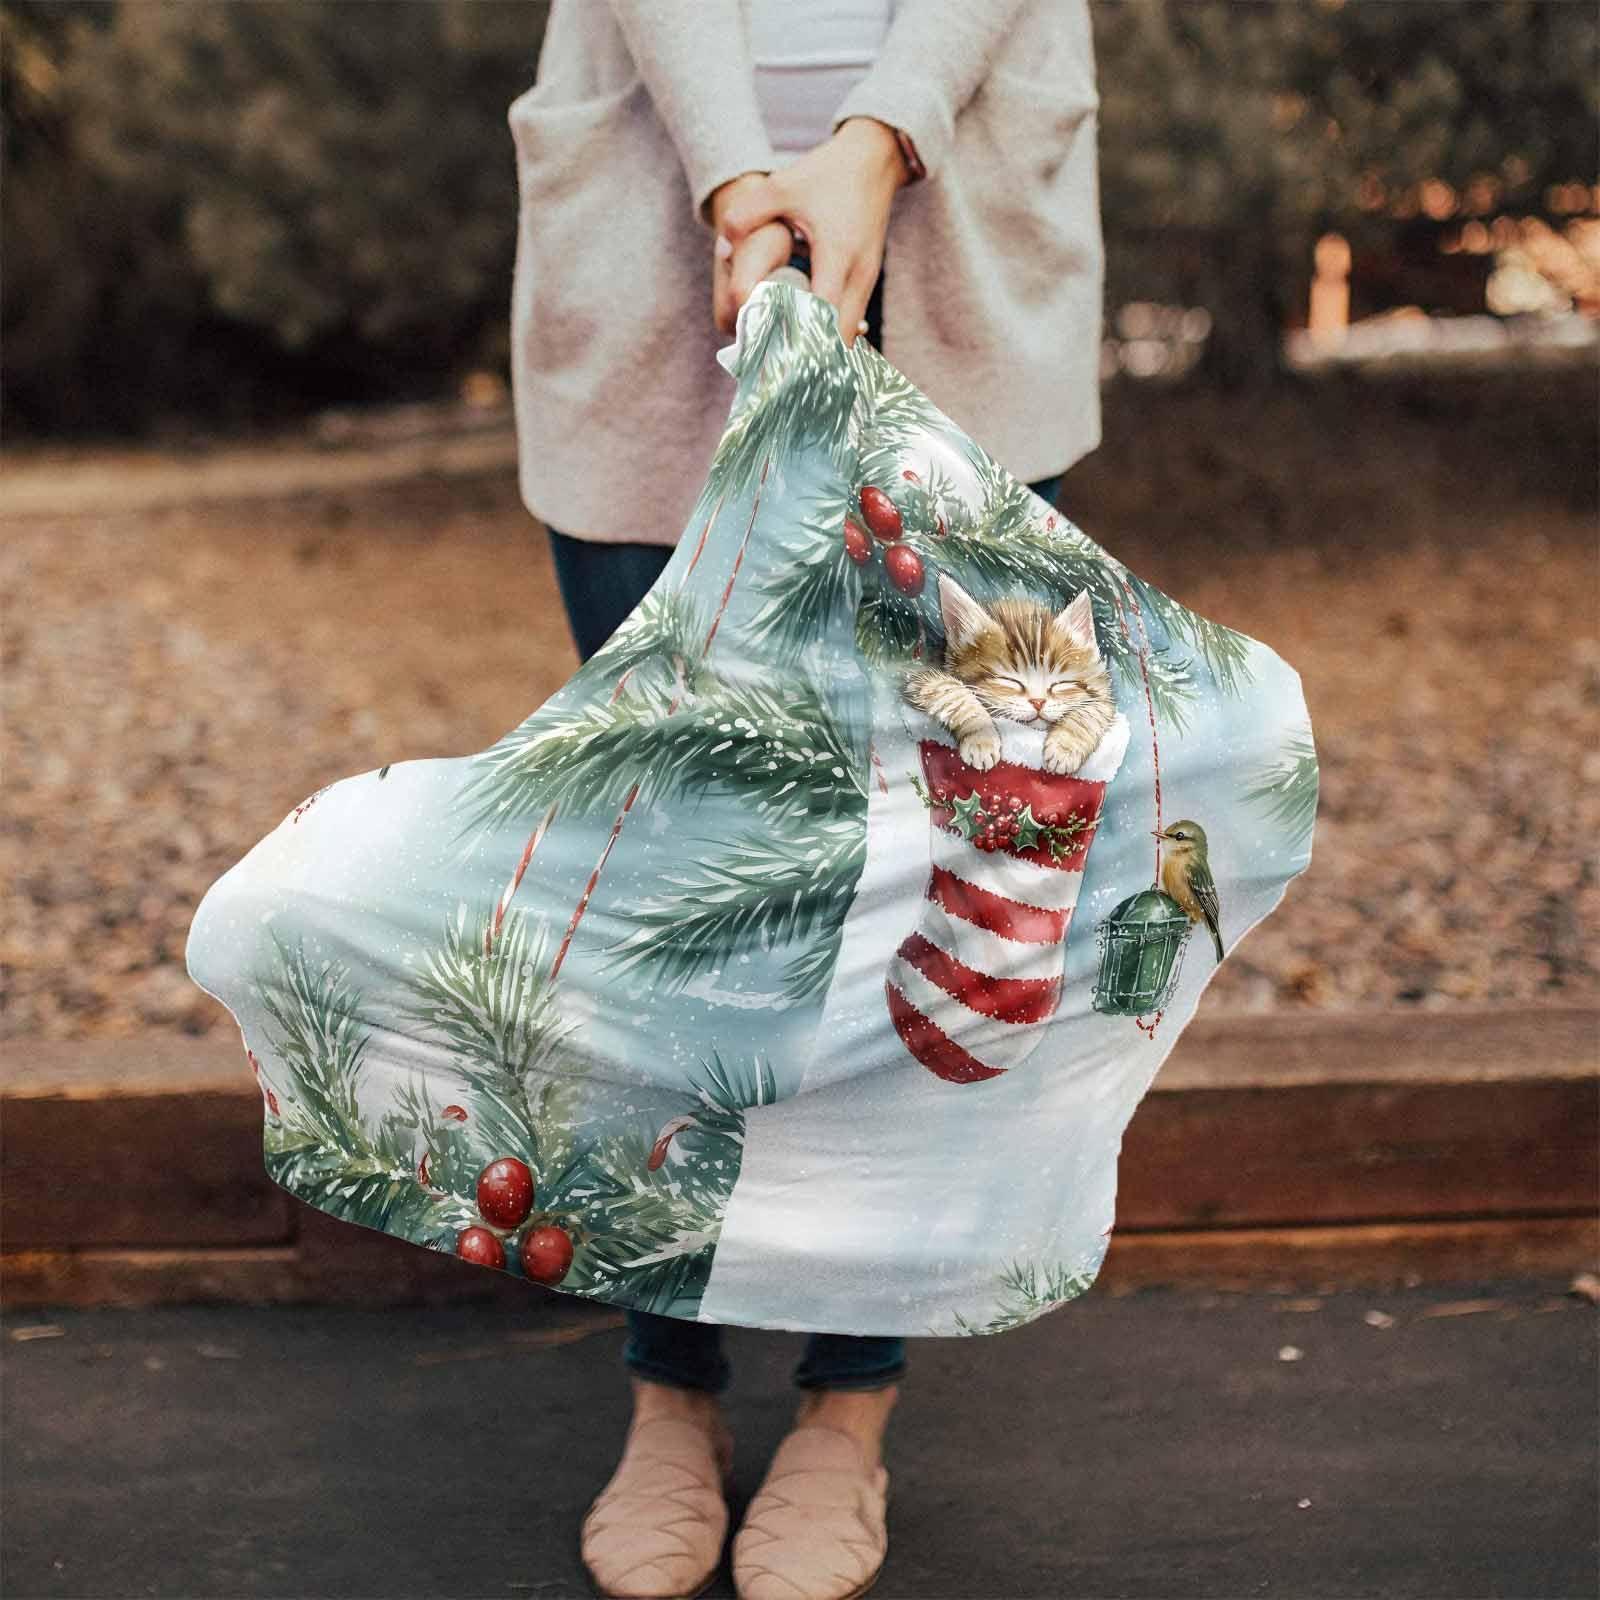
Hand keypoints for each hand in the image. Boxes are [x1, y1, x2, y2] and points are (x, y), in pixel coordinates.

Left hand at [714, 119, 909, 345]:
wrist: (873, 160)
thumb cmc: (827, 174)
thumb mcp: (783, 186)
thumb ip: (747, 213)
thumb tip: (721, 245)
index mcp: (837, 255)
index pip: (822, 316)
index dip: (800, 342)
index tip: (775, 362)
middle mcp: (858, 274)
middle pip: (839, 339)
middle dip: (810, 359)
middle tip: (777, 376)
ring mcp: (867, 281)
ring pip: (848, 335)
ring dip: (821, 352)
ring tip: (788, 367)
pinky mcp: (866, 281)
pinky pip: (850, 322)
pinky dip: (830, 338)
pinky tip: (805, 345)